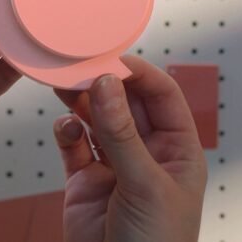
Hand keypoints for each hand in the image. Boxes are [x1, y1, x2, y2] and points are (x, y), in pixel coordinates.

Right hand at [53, 56, 206, 241]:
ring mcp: (114, 165)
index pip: (162, 96)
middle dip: (105, 84)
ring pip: (97, 119)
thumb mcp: (144, 184)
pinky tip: (66, 126)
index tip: (112, 58)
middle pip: (125, 102)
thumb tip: (108, 83)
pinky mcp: (85, 181)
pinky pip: (74, 144)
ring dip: (82, 101)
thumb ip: (122, 133)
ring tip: (64, 85)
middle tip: (80, 66)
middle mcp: (146, 152)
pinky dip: (67, 130)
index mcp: (177, 149)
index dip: (140, 74)